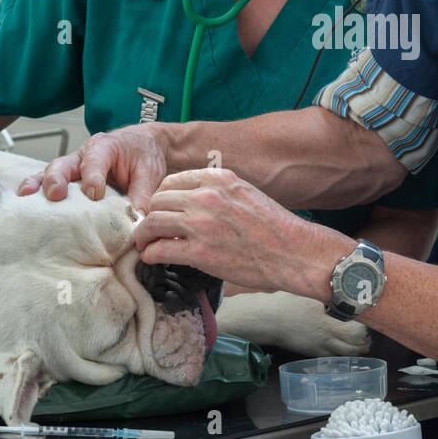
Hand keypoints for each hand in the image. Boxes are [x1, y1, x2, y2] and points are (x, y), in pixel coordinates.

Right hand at [16, 125, 166, 212]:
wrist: (146, 146)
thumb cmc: (145, 155)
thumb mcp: (150, 173)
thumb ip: (143, 196)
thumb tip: (137, 222)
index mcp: (105, 146)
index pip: (95, 161)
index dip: (93, 178)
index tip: (95, 194)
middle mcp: (83, 155)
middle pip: (64, 165)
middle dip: (57, 179)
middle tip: (55, 194)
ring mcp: (73, 168)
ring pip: (51, 174)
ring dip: (38, 186)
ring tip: (26, 198)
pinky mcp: (69, 181)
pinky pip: (49, 185)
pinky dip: (37, 194)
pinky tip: (27, 205)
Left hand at [135, 167, 349, 297]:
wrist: (294, 251)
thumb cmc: (274, 227)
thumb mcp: (245, 193)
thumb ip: (218, 193)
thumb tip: (192, 203)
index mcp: (218, 179)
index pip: (171, 181)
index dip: (161, 198)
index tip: (161, 210)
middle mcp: (206, 196)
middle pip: (157, 200)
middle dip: (149, 216)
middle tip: (149, 230)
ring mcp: (201, 224)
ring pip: (152, 223)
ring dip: (143, 236)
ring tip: (145, 245)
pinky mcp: (199, 252)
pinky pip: (159, 250)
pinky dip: (150, 255)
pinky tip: (154, 259)